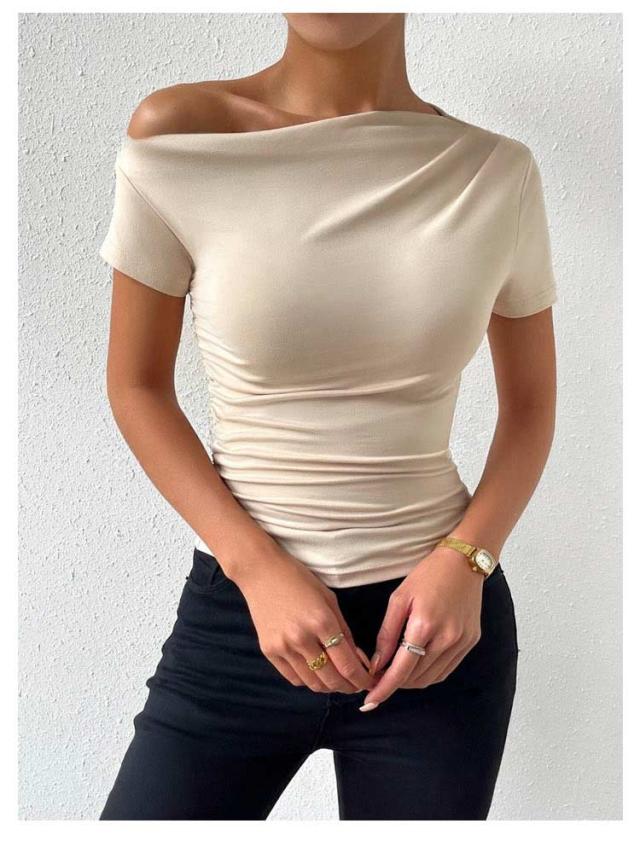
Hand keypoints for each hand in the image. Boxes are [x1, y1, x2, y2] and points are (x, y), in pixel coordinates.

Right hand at [233, 547, 373, 694]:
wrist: (261, 572)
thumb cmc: (299, 580)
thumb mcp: (329, 600)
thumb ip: (344, 631)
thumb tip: (358, 660)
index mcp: (322, 622)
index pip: (348, 665)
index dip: (362, 679)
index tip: (371, 682)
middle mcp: (302, 638)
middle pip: (332, 680)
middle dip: (349, 687)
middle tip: (357, 686)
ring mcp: (283, 647)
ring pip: (313, 684)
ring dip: (330, 687)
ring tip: (338, 681)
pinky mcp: (269, 652)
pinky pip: (294, 678)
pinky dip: (309, 681)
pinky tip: (317, 673)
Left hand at [360, 547, 483, 709]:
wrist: (465, 562)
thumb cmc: (428, 575)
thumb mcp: (400, 598)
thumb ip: (387, 633)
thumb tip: (376, 663)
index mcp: (424, 625)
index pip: (401, 670)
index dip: (384, 688)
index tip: (369, 701)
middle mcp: (446, 638)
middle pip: (415, 678)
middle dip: (394, 684)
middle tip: (377, 679)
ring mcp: (462, 642)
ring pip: (430, 678)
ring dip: (410, 681)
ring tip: (394, 672)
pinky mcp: (471, 642)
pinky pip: (445, 670)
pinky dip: (427, 674)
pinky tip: (415, 665)